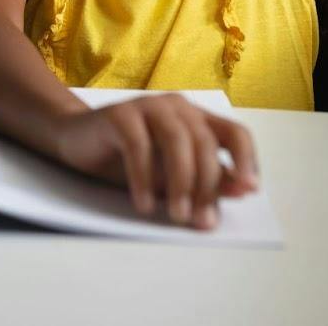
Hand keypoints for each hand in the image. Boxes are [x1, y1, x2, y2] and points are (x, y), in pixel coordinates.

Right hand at [51, 95, 258, 229]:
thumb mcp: (172, 177)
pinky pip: (139, 146)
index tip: (250, 190)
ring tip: (177, 216)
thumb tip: (242, 190)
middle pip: (206, 142)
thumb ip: (206, 180)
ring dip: (181, 183)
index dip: (247, 160)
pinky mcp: (121, 114)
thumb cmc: (129, 160)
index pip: (235, 133)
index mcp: (197, 119)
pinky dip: (144, 179)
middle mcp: (178, 107)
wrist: (77, 142)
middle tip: (200, 220)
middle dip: (208, 185)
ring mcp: (149, 106)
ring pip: (178, 141)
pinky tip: (144, 205)